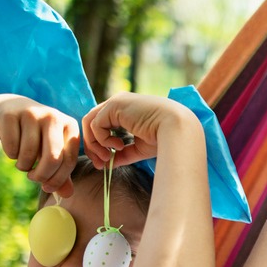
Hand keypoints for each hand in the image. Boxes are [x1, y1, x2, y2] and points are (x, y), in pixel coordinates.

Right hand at [0, 93, 79, 196]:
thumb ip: (60, 173)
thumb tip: (67, 195)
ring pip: (30, 153)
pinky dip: (11, 155)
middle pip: (52, 157)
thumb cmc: (34, 135)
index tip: (48, 188)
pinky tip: (12, 150)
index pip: (69, 160)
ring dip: (24, 166)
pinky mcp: (10, 115)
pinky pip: (11, 147)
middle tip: (33, 178)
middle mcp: (53, 116)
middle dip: (42, 175)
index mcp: (69, 125)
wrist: (6, 110)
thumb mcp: (50, 151)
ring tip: (23, 163)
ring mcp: (32, 113)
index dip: (58, 180)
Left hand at [81, 92, 199, 168]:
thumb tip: (108, 164)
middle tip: (100, 164)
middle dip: (92, 146)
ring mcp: (116, 102)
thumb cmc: (164, 138)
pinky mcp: (114, 105)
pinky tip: (118, 146)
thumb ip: (123, 153)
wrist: (177, 129)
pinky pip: (96, 125)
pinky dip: (102, 139)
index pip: (102, 125)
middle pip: (91, 123)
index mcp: (125, 110)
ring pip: (90, 123)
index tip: (105, 163)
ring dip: (95, 144)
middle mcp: (118, 103)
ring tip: (108, 157)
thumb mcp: (139, 148)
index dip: (99, 145)